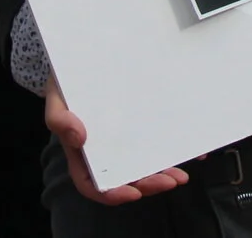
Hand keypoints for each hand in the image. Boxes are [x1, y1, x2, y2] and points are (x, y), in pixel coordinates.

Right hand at [45, 78, 190, 204]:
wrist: (84, 58)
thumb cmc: (66, 83)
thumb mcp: (56, 97)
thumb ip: (59, 118)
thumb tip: (78, 138)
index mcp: (82, 153)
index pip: (94, 184)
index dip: (112, 193)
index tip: (134, 193)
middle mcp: (106, 151)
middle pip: (126, 178)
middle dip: (149, 184)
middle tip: (171, 181)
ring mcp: (125, 138)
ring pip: (144, 164)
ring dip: (164, 174)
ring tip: (182, 175)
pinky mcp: (142, 123)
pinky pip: (158, 141)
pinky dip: (176, 150)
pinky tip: (194, 152)